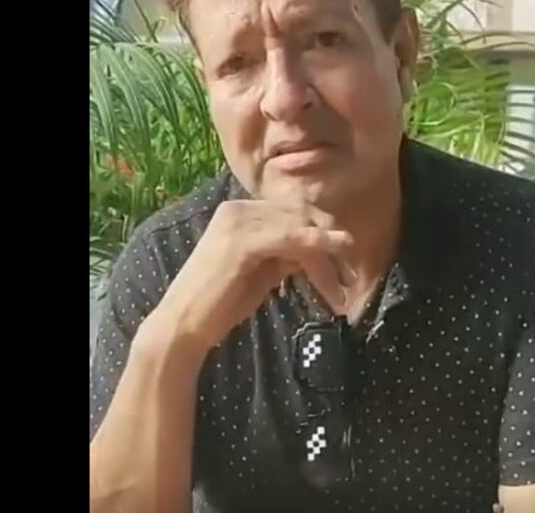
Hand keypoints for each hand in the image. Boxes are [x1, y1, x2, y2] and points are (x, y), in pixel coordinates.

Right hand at [149, 199, 353, 352]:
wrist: (182, 325)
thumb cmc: (219, 303)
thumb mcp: (261, 271)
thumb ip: (285, 255)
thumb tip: (315, 249)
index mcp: (241, 212)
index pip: (294, 213)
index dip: (323, 233)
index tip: (345, 260)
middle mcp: (239, 209)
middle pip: (301, 217)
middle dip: (331, 245)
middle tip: (351, 277)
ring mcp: (238, 222)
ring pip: (300, 229)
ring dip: (328, 257)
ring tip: (346, 286)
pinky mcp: (241, 241)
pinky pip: (291, 238)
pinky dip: (317, 245)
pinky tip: (337, 253)